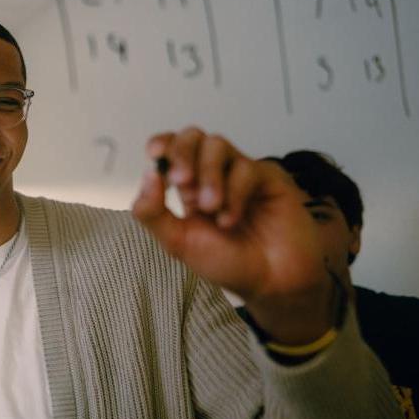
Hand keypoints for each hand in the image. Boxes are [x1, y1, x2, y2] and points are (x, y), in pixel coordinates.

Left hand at [131, 127, 337, 344]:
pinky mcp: (267, 177)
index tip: (155, 155)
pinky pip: (246, 167)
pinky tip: (231, 219)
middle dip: (182, 153)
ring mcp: (240, 173)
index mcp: (187, 186)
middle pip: (192, 136)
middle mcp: (212, 174)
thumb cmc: (228, 263)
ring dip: (209, 174)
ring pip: (217, 145)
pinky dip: (234, 192)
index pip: (170, 148)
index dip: (162, 144)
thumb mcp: (178, 243)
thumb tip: (147, 174)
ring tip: (210, 208)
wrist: (272, 282)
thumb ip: (153, 213)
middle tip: (182, 182)